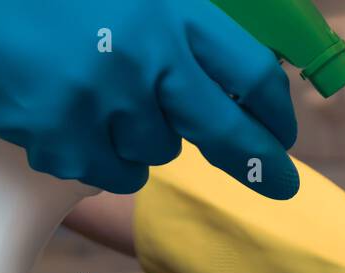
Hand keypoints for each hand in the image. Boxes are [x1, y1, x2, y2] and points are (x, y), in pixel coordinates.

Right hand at [0, 0, 299, 196]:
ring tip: (104, 98)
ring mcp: (105, 102)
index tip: (281, 134)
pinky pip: (109, 171)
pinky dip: (97, 154)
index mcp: (173, 13)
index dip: (274, 112)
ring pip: (158, 152)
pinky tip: (72, 116)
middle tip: (280, 184)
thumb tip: (238, 84)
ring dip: (142, 136)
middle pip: (225, 132)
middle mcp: (148, 59)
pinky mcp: (63, 136)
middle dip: (257, 163)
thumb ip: (187, 30)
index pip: (252, 75)